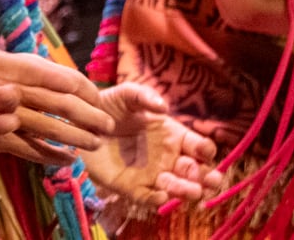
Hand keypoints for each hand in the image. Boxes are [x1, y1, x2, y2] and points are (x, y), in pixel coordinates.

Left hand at [83, 81, 225, 205]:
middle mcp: (167, 157)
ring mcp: (152, 174)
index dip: (206, 150)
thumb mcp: (127, 94)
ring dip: (186, 191)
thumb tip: (164, 107)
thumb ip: (145, 96)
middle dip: (206, 177)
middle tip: (212, 181)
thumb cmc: (109, 107)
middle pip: (194, 172)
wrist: (82, 125)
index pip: (198, 147)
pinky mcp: (132, 188)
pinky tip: (161, 195)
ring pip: (176, 188)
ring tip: (192, 191)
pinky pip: (149, 198)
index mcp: (173, 135)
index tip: (205, 151)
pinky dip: (158, 199)